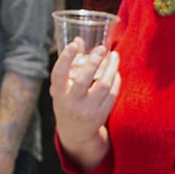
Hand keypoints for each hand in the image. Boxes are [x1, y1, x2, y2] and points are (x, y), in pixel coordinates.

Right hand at [50, 40, 119, 168]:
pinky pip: (112, 94)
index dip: (65, 59)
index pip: (58, 75)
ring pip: (103, 86)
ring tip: (114, 56)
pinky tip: (116, 71)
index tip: (74, 45)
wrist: (76, 134)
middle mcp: (71, 103)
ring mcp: (87, 110)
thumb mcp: (63, 88)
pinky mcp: (102, 114)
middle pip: (83, 80)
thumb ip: (70, 65)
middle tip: (101, 49)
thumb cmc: (68, 103)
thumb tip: (78, 40)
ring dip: (111, 69)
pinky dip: (116, 80)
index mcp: (58, 95)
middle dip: (93, 62)